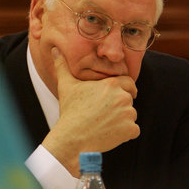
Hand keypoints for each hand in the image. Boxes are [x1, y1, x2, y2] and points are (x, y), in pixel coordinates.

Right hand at [42, 48, 139, 175]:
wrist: (72, 137)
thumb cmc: (70, 111)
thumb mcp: (66, 86)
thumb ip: (63, 66)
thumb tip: (55, 51)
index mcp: (111, 85)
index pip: (129, 83)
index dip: (127, 89)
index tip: (122, 95)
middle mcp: (122, 97)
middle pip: (128, 100)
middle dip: (120, 107)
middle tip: (105, 114)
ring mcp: (128, 114)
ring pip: (131, 116)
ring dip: (123, 121)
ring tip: (105, 124)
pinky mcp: (130, 130)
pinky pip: (133, 130)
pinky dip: (125, 134)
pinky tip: (111, 134)